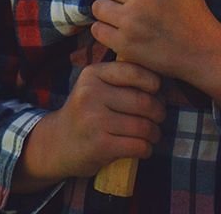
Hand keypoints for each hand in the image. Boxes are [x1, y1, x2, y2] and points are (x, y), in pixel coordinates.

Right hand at [15, 61, 164, 190]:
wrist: (57, 142)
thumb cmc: (85, 112)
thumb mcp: (94, 86)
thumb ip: (120, 78)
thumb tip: (162, 80)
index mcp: (92, 74)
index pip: (134, 72)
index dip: (154, 83)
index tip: (156, 92)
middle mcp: (90, 94)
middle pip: (144, 102)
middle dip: (159, 112)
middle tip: (158, 118)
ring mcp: (94, 120)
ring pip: (143, 126)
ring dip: (154, 133)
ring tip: (152, 134)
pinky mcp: (100, 145)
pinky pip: (138, 146)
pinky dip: (146, 149)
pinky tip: (142, 148)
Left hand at [91, 0, 220, 130]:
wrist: (203, 52)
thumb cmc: (196, 16)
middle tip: (128, 3)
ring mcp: (131, 20)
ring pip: (99, 6)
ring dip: (108, 12)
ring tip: (121, 18)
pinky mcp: (124, 43)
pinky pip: (97, 29)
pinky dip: (105, 30)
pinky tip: (117, 32)